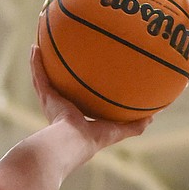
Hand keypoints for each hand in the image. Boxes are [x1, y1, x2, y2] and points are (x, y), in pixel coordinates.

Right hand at [30, 46, 152, 144]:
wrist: (74, 142)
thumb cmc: (96, 138)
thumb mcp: (119, 130)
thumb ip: (135, 124)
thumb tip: (154, 116)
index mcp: (78, 117)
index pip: (81, 101)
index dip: (83, 92)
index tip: (87, 79)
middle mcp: (63, 108)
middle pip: (61, 87)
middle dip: (61, 75)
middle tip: (62, 59)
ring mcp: (52, 102)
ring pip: (46, 79)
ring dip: (42, 64)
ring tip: (40, 47)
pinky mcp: (45, 97)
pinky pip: (39, 76)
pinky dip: (35, 62)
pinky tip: (34, 47)